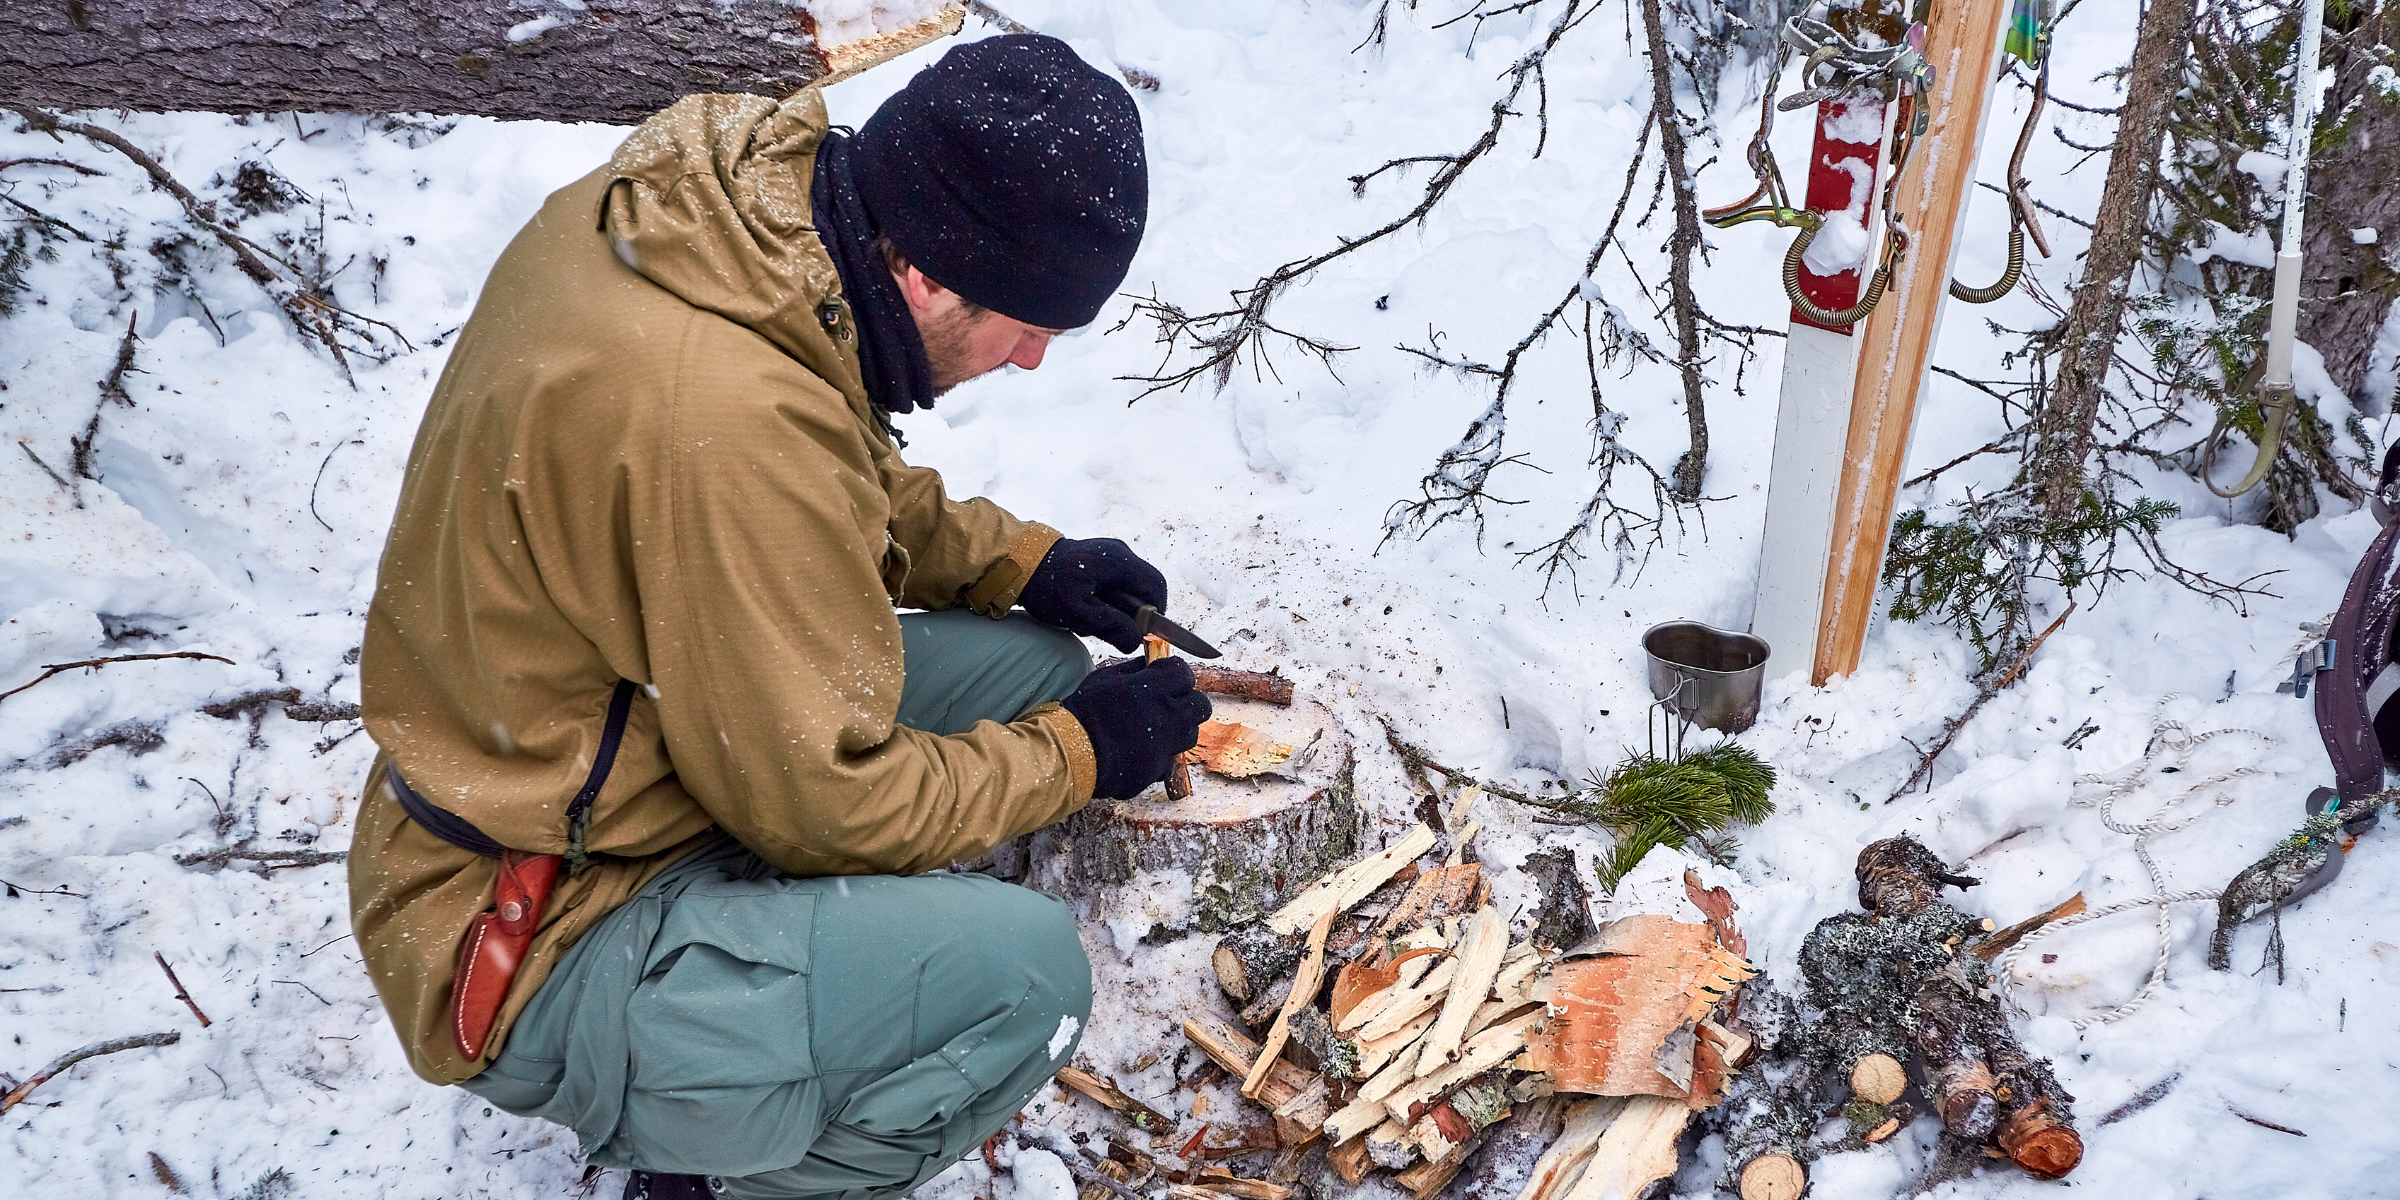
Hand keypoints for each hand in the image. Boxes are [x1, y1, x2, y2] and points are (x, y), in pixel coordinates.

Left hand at [1017, 537, 1168, 652]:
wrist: (1018, 562)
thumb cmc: (1048, 586)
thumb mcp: (1078, 612)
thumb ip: (1111, 627)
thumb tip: (1137, 641)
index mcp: (1120, 561)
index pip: (1157, 587)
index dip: (1156, 613)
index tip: (1141, 632)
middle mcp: (1120, 552)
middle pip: (1146, 586)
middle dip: (1134, 611)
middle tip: (1113, 627)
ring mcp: (1110, 552)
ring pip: (1131, 585)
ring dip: (1119, 606)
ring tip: (1093, 616)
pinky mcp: (1099, 557)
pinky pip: (1117, 580)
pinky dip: (1108, 597)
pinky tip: (1087, 605)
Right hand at [1058, 657, 1210, 799]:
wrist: (1070, 755)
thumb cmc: (1083, 713)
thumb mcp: (1104, 678)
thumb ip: (1133, 669)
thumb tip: (1150, 662)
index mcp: (1152, 690)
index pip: (1185, 674)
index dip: (1177, 674)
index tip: (1168, 677)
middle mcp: (1166, 717)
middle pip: (1200, 705)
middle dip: (1188, 701)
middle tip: (1171, 702)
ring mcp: (1165, 746)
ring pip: (1191, 734)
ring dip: (1179, 728)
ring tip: (1157, 728)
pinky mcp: (1158, 770)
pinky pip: (1170, 759)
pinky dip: (1161, 754)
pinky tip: (1142, 750)